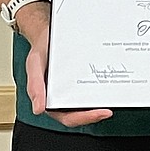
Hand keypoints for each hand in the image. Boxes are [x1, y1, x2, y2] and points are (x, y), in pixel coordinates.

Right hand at [19, 5, 113, 127]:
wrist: (48, 32)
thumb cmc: (41, 49)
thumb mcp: (35, 64)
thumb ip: (35, 86)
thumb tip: (38, 109)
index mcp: (49, 99)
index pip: (68, 117)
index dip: (84, 118)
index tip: (99, 113)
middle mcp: (63, 96)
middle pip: (81, 113)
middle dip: (95, 115)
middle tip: (108, 110)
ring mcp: (74, 89)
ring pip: (89, 103)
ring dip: (101, 103)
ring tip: (114, 98)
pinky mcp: (83, 79)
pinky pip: (93, 88)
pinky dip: (102, 89)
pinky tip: (112, 84)